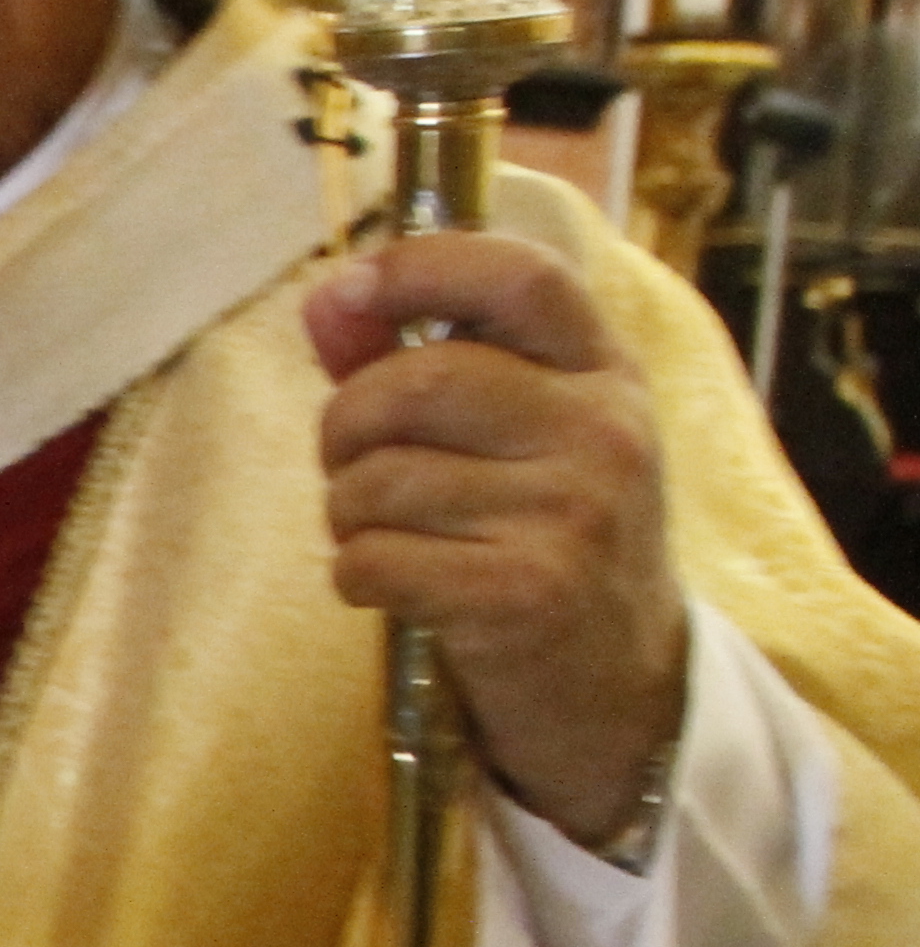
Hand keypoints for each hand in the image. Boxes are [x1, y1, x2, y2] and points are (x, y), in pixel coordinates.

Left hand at [306, 232, 687, 845]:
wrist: (617, 680)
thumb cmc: (543, 534)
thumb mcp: (513, 433)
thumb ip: (413, 358)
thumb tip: (328, 297)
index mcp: (604, 371)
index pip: (521, 277)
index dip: (422, 266)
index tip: (352, 287)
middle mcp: (603, 430)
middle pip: (417, 383)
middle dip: (346, 425)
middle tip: (352, 465)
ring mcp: (573, 512)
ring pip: (380, 479)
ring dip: (348, 513)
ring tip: (390, 534)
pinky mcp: (525, 593)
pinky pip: (374, 560)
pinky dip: (358, 575)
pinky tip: (401, 586)